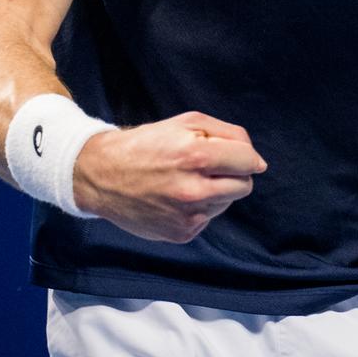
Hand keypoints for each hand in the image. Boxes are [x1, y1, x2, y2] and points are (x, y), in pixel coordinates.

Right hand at [74, 111, 266, 243]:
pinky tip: (176, 196)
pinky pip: (208, 218)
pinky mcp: (181, 233)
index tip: (238, 155)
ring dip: (216, 190)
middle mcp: (193, 190)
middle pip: (244, 185)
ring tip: (186, 179)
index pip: (248, 160)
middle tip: (209, 165)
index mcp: (196, 156)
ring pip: (226, 202)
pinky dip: (199, 207)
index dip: (247, 155)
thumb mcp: (186, 122)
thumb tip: (255, 159)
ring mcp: (187, 216)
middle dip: (234, 173)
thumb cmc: (147, 144)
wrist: (101, 175)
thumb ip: (228, 134)